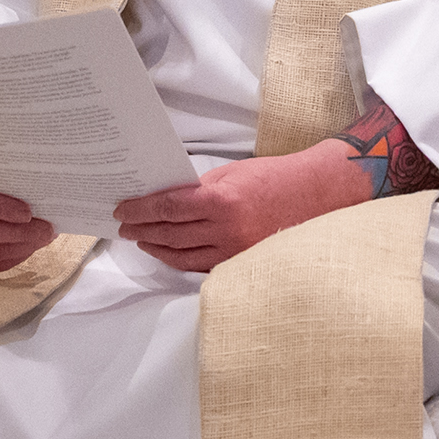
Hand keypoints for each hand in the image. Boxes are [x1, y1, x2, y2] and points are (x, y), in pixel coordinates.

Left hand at [113, 143, 373, 273]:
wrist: (316, 193)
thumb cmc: (274, 177)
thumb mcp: (232, 172)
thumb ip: (198, 188)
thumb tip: (165, 200)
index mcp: (221, 200)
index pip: (167, 208)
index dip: (140, 211)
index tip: (123, 210)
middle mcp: (226, 229)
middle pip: (170, 234)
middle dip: (142, 231)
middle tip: (124, 227)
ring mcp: (235, 250)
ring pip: (182, 256)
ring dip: (157, 248)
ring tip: (141, 240)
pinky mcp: (242, 262)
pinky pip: (201, 265)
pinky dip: (179, 260)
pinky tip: (167, 252)